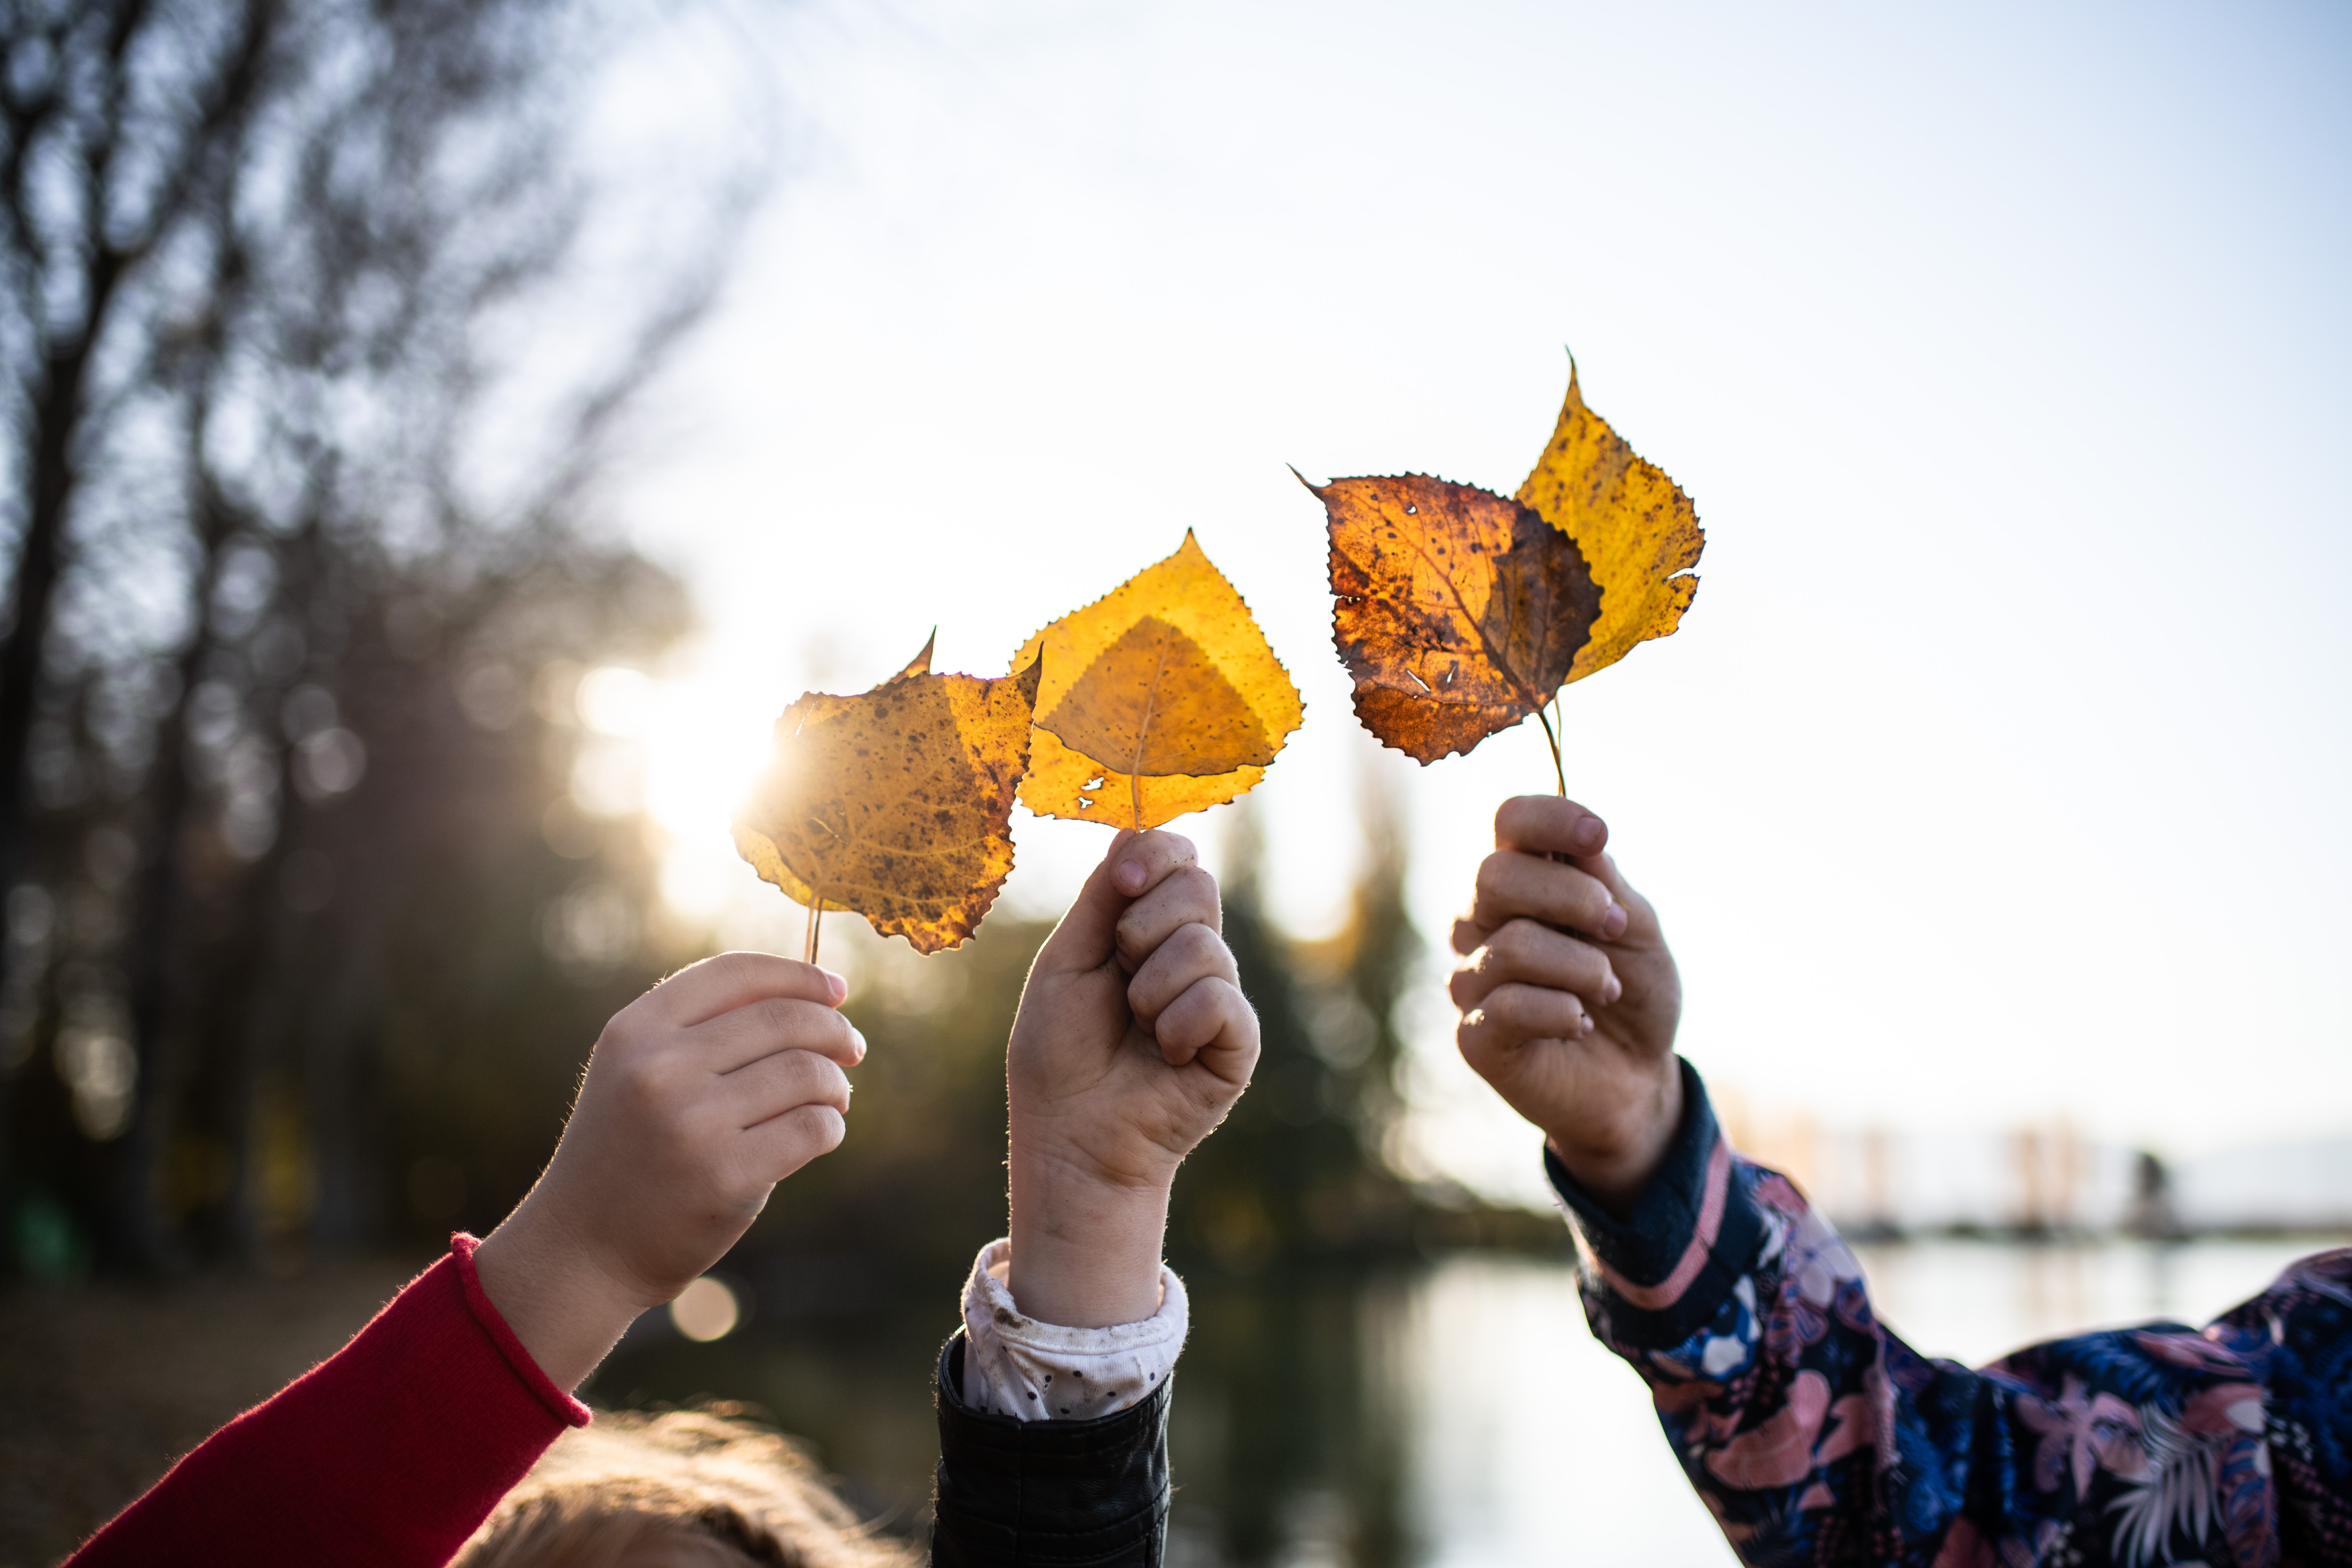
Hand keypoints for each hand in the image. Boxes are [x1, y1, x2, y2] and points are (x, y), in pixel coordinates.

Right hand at [474, 952, 862, 1387]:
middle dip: (834, 1029)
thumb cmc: (628, 1151)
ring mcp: (692, 1124)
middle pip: (784, 1019)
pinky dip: (831, 1125)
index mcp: (635, 1031)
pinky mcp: (726, 1176)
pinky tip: (822, 1132)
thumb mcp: (635, 1071)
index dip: (797, 974)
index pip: (734, 972)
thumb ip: (702, 1028)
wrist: (584, 1248)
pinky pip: (813, 1128)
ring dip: (835, 1083)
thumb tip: (808, 992)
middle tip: (851, 1048)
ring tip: (833, 1097)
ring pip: (807, 1072)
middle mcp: (659, 1069)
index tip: (836, 989)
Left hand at [1006, 829, 1258, 1326]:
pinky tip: (1164, 1053)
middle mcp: (1191, 955)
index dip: (1157, 855)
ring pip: (1204, 946)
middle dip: (1143, 924)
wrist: (1069, 1134)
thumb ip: (1103, 896)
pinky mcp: (1239, 1043)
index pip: (1178, 859)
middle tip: (1119, 973)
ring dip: (1150, 987)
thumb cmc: (1059, 1052)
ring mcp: (1218, 997)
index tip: (1125, 879)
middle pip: (1199, 886)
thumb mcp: (1067, 958)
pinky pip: (1221, 1001)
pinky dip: (1178, 1024)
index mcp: (1148, 928)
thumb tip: (1135, 829)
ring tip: (1136, 1027)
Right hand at [1449, 798, 1682, 1214]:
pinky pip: (1509, 1006)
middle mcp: (1484, 923)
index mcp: (1523, 882)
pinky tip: (1580, 1024)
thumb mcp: (1637, 928)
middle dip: (1572, 898)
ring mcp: (1473, 979)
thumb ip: (1604, 884)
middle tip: (1615, 928)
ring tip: (1606, 990)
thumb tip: (1582, 844)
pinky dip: (1563, 1012)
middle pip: (1495, 876)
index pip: (1509, 822)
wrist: (1638, 1079)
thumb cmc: (1634, 993)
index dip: (1549, 818)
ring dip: (1583, 968)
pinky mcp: (1475, 1036)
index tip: (1599, 836)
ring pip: (1512, 945)